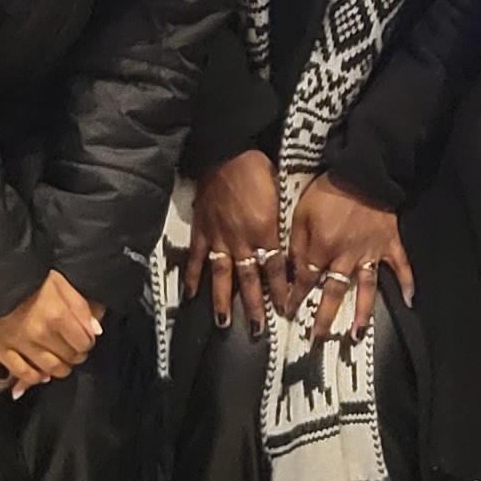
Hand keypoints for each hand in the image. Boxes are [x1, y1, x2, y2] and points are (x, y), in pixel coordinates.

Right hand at [0, 269, 98, 395]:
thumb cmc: (27, 277)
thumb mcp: (58, 281)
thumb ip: (79, 305)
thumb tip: (96, 330)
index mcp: (56, 314)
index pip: (84, 342)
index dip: (87, 342)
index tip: (84, 338)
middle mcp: (39, 333)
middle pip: (69, 357)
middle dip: (75, 354)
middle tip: (72, 348)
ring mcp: (20, 344)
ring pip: (50, 369)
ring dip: (59, 368)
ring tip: (60, 360)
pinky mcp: (1, 349)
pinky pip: (23, 373)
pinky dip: (35, 377)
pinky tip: (41, 373)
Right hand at [184, 150, 279, 329]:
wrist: (227, 151)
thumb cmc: (258, 168)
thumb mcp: (280, 195)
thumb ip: (282, 224)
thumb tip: (289, 246)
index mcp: (265, 230)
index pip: (276, 267)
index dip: (281, 289)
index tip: (286, 308)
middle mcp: (242, 239)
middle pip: (250, 279)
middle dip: (255, 306)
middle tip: (258, 329)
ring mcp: (219, 237)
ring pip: (222, 276)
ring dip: (223, 301)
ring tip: (224, 323)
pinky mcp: (202, 230)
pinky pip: (197, 258)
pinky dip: (193, 277)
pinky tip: (191, 296)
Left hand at [285, 174, 412, 342]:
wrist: (363, 172)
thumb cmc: (328, 189)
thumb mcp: (300, 212)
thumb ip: (296, 243)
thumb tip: (294, 270)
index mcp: (322, 249)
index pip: (305, 280)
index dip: (295, 297)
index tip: (288, 312)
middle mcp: (346, 257)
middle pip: (333, 293)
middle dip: (324, 318)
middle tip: (318, 340)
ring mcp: (371, 252)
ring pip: (365, 289)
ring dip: (361, 313)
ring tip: (356, 336)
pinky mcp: (390, 243)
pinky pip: (400, 266)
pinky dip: (407, 282)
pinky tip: (410, 301)